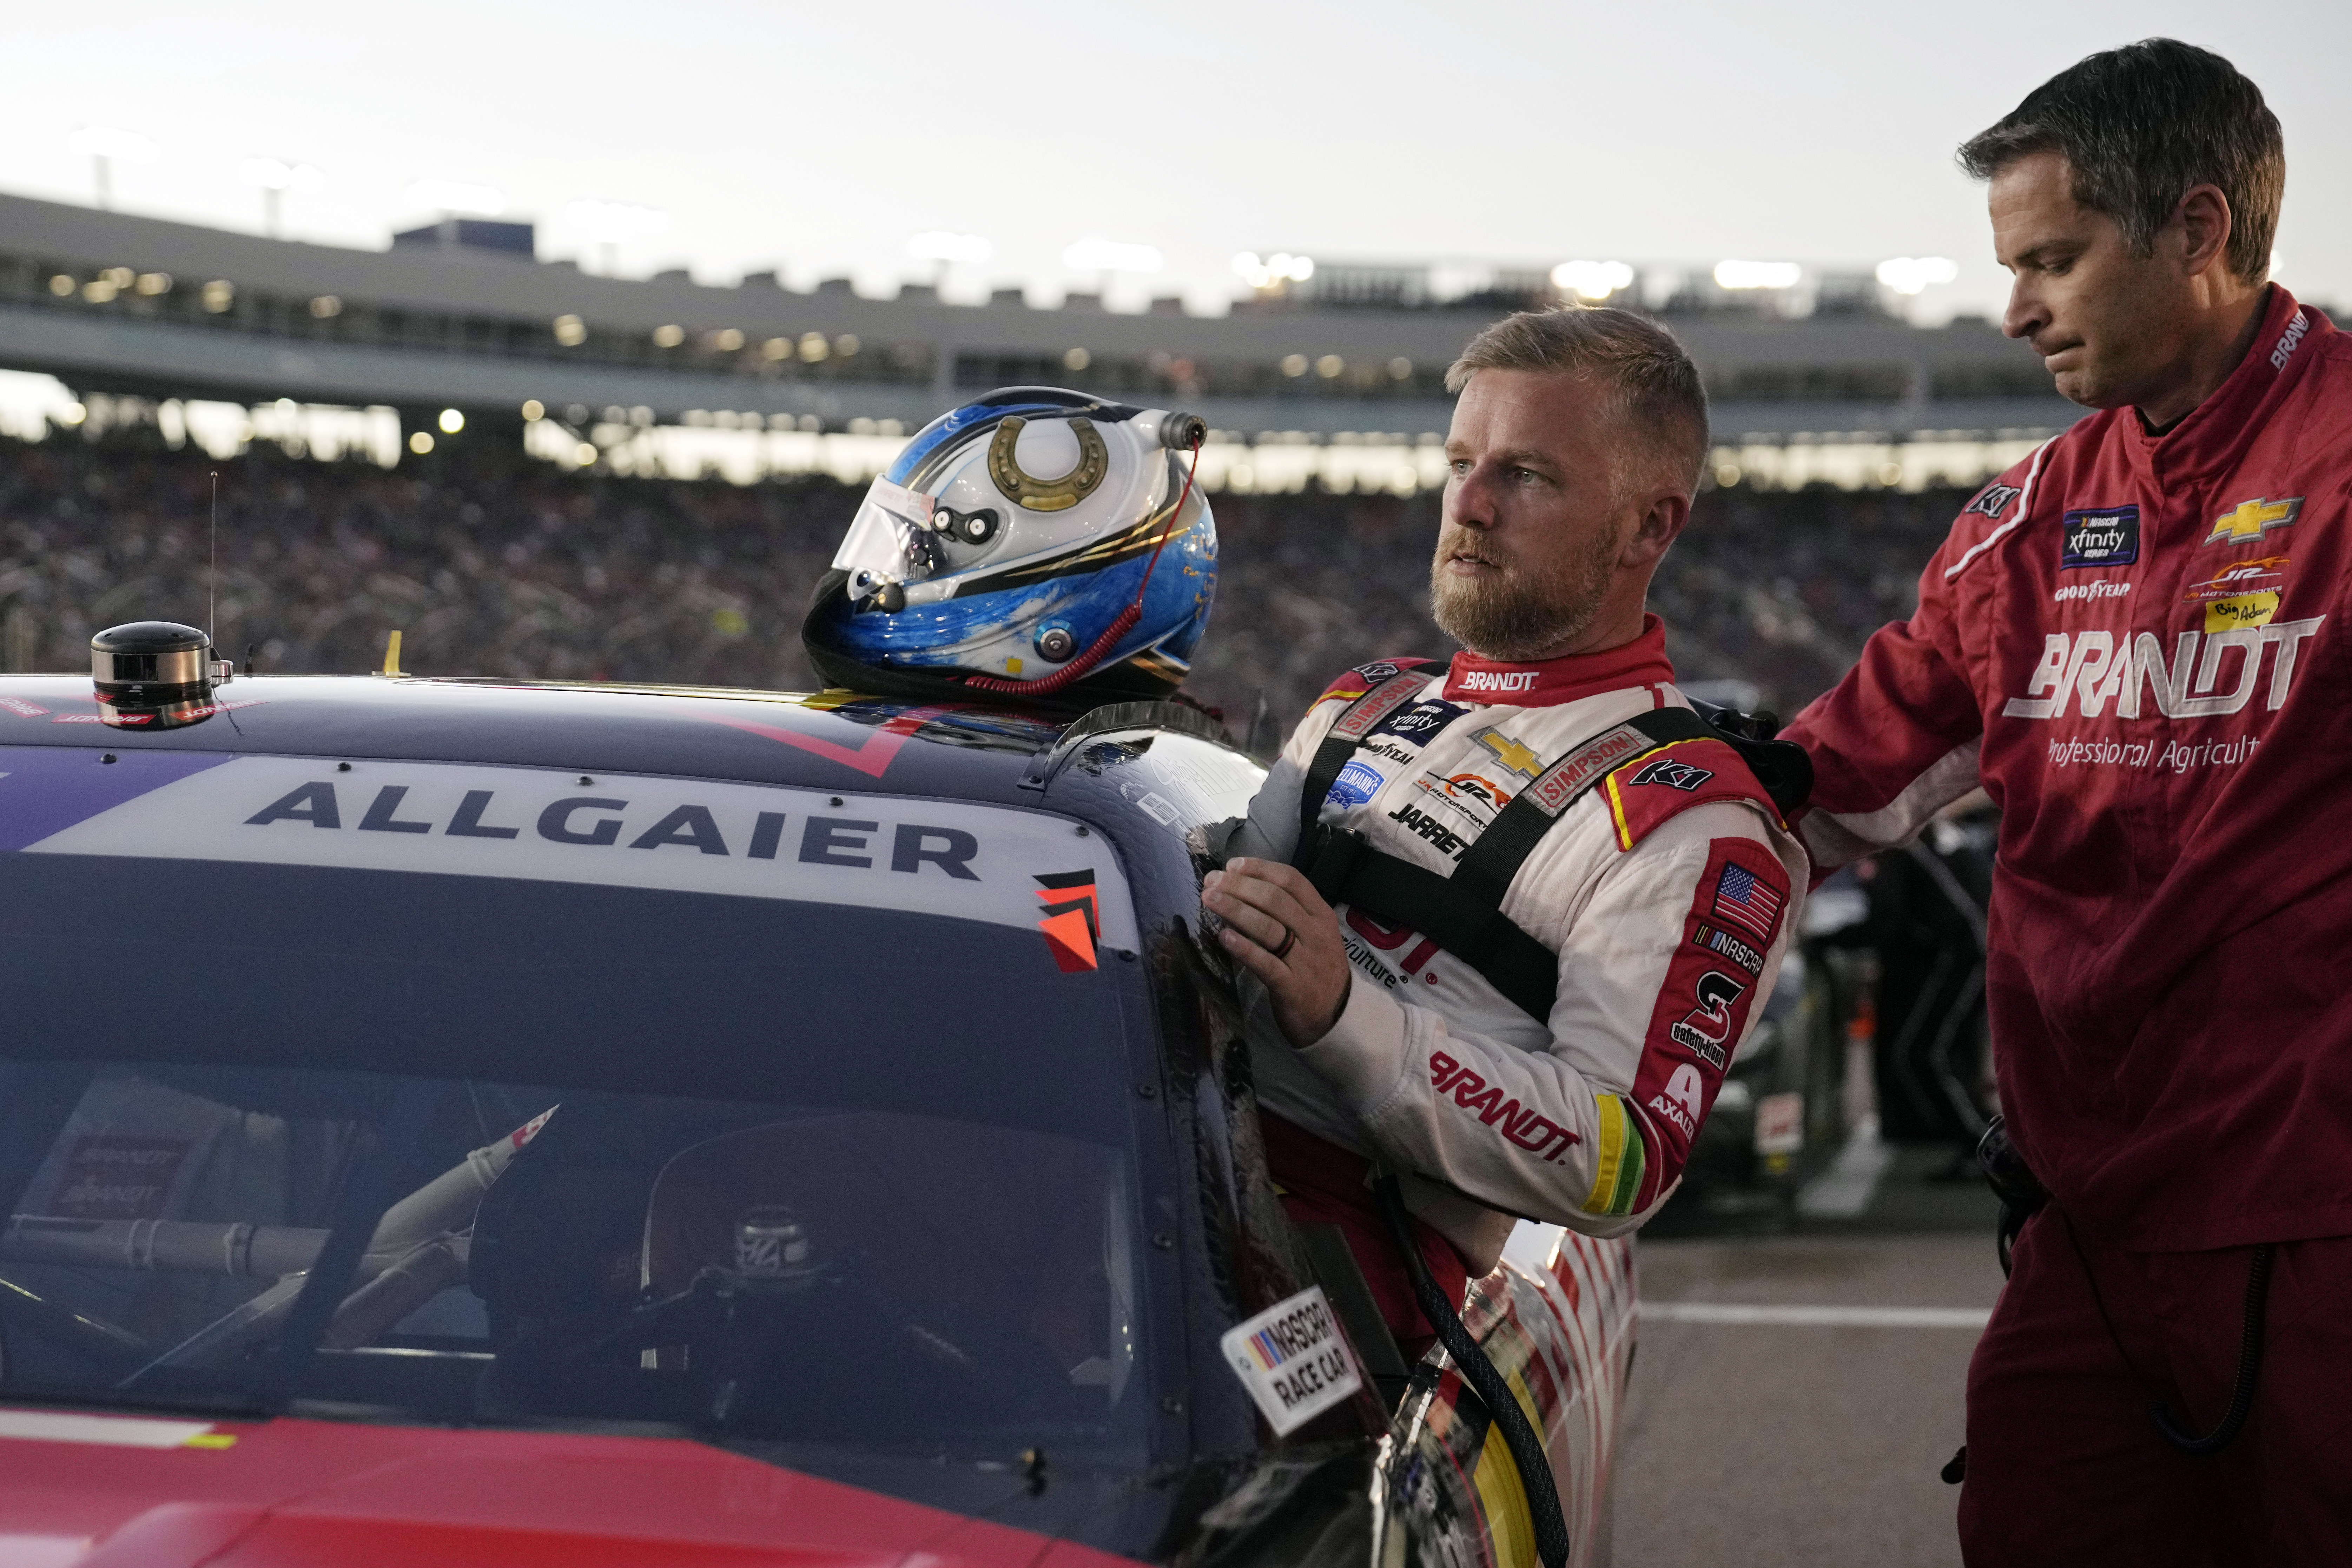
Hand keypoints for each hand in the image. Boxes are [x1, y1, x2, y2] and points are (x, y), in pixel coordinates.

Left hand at [1202, 858, 1352, 1046]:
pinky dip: (1244, 948)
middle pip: (1275, 899)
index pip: (1291, 880)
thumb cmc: (1316, 967)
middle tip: (1211, 882)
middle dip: (1240, 886)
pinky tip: (1223, 937)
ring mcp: (1305, 960)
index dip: (1260, 869)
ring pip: (1269, 927)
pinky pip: (1266, 964)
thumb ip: (1287, 911)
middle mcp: (1315, 933)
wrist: (1337, 1016)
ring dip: (1236, 909)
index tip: (1232, 865)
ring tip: (1210, 899)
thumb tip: (1242, 885)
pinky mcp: (1292, 987)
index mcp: (1320, 914)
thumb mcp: (1312, 933)